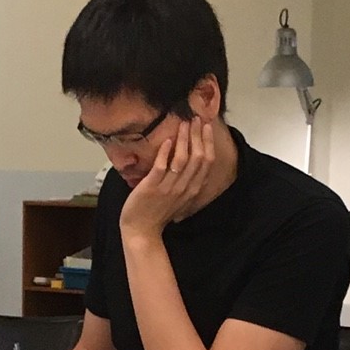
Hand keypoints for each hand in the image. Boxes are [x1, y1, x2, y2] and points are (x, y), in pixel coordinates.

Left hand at [118, 114, 222, 240]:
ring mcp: (168, 187)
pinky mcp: (152, 187)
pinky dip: (166, 152)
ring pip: (182, 160)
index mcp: (192, 189)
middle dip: (198, 135)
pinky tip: (168, 140)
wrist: (141, 230)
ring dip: (184, 139)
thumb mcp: (178, 197)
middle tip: (196, 118)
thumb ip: (186, 182)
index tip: (207, 126)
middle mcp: (184, 188)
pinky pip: (161, 167)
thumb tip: (189, 161)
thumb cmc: (157, 213)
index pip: (207, 162)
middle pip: (197, 157)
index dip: (208, 142)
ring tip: (183, 124)